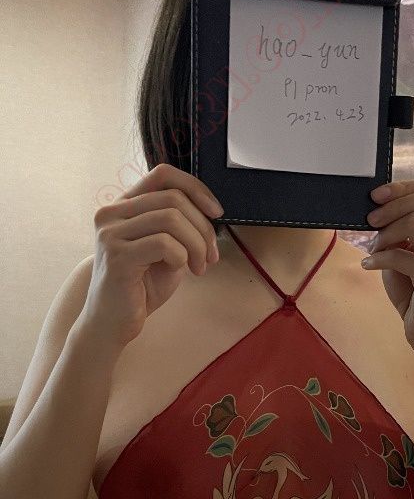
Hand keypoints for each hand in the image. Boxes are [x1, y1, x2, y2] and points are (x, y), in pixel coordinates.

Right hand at [83, 164, 223, 350]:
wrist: (113, 323)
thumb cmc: (141, 286)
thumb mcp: (165, 248)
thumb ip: (178, 225)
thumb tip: (210, 210)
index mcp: (123, 205)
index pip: (163, 175)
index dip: (195, 187)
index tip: (216, 211)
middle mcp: (111, 213)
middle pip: (173, 198)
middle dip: (203, 227)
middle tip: (211, 255)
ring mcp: (110, 233)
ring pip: (172, 219)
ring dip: (197, 244)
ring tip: (201, 266)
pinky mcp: (117, 256)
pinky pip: (165, 244)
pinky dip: (183, 257)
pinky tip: (184, 271)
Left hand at [363, 175, 413, 350]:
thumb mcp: (409, 251)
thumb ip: (403, 227)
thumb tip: (380, 203)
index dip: (405, 187)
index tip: (377, 196)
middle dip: (396, 203)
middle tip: (371, 219)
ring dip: (385, 235)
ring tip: (374, 251)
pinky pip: (402, 255)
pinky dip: (379, 258)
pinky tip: (369, 266)